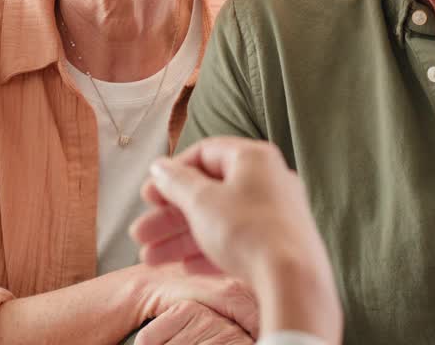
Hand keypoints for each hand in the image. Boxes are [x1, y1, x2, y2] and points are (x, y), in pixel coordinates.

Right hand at [130, 137, 341, 342]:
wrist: (293, 281)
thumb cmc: (248, 231)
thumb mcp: (201, 201)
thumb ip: (176, 182)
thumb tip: (160, 167)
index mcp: (253, 158)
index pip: (204, 153)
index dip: (172, 173)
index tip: (149, 195)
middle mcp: (267, 181)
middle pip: (207, 192)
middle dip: (169, 216)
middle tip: (140, 234)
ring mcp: (274, 215)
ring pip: (218, 220)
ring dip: (181, 238)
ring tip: (150, 259)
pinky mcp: (277, 245)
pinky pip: (236, 242)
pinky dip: (208, 251)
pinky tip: (185, 268)